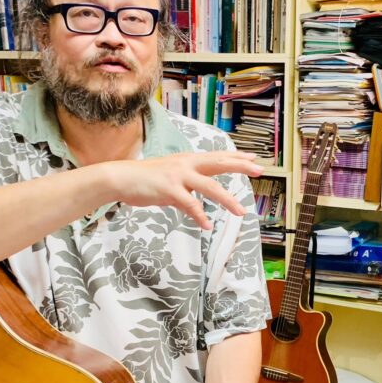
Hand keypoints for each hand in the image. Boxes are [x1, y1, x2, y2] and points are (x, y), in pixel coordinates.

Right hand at [106, 151, 262, 229]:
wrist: (121, 178)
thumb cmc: (146, 180)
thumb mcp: (171, 179)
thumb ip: (187, 188)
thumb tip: (198, 204)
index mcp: (188, 160)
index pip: (217, 157)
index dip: (237, 158)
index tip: (254, 159)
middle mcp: (186, 164)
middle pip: (219, 164)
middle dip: (240, 167)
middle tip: (259, 171)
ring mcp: (178, 176)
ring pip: (209, 187)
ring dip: (227, 200)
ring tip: (240, 212)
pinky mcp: (168, 190)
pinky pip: (190, 205)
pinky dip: (200, 216)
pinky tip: (208, 225)